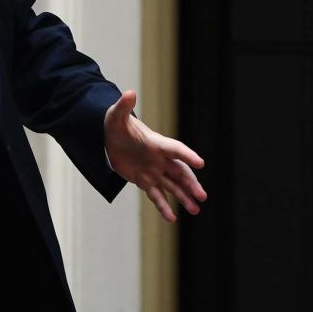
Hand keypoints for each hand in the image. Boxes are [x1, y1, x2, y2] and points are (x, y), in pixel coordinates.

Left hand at [103, 90, 206, 221]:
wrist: (110, 137)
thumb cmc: (116, 124)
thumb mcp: (116, 116)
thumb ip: (123, 107)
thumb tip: (129, 93)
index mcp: (156, 143)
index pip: (175, 149)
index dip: (187, 155)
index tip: (200, 163)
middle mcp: (159, 159)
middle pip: (179, 172)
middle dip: (191, 184)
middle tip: (202, 196)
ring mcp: (153, 171)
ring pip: (172, 186)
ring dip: (183, 197)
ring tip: (195, 210)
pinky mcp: (144, 181)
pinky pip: (156, 195)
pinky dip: (163, 206)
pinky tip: (172, 218)